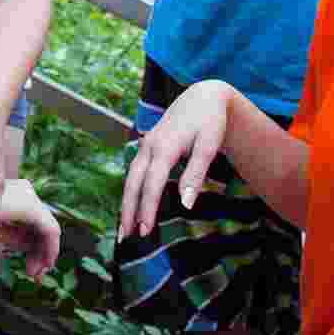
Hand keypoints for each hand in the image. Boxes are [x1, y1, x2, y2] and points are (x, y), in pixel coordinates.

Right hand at [0, 178, 60, 279]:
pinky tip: (44, 263)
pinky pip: (50, 230)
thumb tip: (32, 247)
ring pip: (49, 229)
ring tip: (34, 273)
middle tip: (34, 275)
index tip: (29, 268)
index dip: (35, 247)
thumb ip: (13, 235)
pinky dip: (50, 248)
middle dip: (42, 252)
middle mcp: (26, 192)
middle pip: (43, 227)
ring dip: (45, 253)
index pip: (34, 224)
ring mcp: (29, 196)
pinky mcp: (30, 206)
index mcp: (15, 195)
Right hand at [116, 80, 232, 240]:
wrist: (202, 97)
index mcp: (163, 147)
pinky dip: (131, 192)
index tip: (145, 231)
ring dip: (126, 203)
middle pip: (132, 183)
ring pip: (130, 179)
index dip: (147, 208)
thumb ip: (195, 175)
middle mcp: (148, 147)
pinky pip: (134, 174)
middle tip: (126, 237)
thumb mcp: (208, 146)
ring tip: (124, 228)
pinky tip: (131, 207)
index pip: (151, 184)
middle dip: (128, 210)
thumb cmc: (209, 122)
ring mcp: (145, 146)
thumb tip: (186, 205)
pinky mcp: (147, 148)